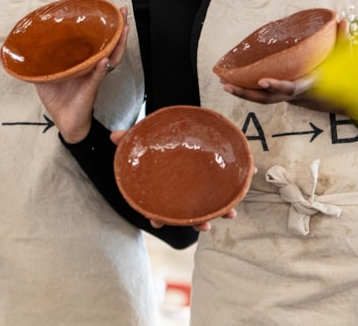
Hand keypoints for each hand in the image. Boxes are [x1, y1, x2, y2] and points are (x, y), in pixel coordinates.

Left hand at [37, 9, 128, 143]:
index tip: (105, 11)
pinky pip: (98, 77)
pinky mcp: (91, 89)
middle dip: (118, 29)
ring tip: (123, 29)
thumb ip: (41, 62)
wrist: (64, 121)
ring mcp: (93, 77)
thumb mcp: (46, 76)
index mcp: (82, 62)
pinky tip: (104, 60)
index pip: (95, 41)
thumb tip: (26, 48)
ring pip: (110, 57)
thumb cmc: (58, 99)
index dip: (102, 28)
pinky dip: (101, 69)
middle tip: (122, 12)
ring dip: (117, 43)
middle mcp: (92, 67)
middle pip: (109, 45)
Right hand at [111, 132, 255, 228]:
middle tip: (204, 226)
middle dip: (196, 221)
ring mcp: (202, 186)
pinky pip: (228, 185)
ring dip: (222, 210)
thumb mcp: (144, 138)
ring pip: (212, 204)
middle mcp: (184, 191)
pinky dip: (237, 186)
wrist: (180, 131)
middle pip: (189, 211)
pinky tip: (244, 187)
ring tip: (231, 214)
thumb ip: (130, 138)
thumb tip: (113, 136)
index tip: (156, 222)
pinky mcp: (217, 175)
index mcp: (167, 188)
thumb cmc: (160, 141)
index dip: (159, 217)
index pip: (160, 207)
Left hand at [223, 19, 350, 113]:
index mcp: (307, 85)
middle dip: (247, 93)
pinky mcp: (279, 95)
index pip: (290, 87)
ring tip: (224, 84)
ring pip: (261, 99)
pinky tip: (231, 83)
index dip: (277, 85)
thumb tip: (342, 19)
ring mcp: (285, 97)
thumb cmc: (337, 74)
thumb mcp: (342, 57)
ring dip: (242, 93)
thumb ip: (342, 40)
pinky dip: (246, 91)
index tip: (262, 81)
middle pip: (267, 98)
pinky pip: (260, 95)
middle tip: (228, 85)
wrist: (337, 96)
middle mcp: (293, 94)